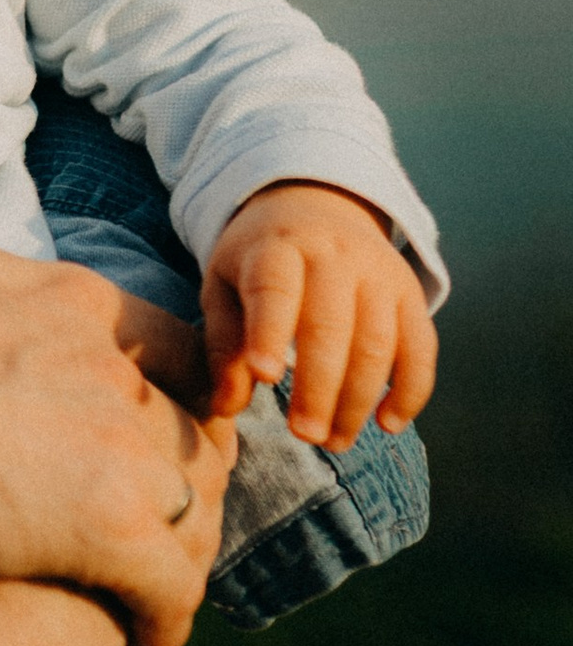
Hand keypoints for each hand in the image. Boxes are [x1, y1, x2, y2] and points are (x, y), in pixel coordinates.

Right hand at [0, 150, 230, 645]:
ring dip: (173, 547)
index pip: (165, 345)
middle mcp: (110, 368)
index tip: (121, 430)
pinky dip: (164, 619)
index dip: (153, 391)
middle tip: (140, 513)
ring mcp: (116, 451)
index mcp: (67, 299)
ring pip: (191, 508)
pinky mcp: (107, 536)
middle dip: (172, 471)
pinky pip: (173, 590)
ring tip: (142, 584)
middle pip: (188, 427)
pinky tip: (138, 641)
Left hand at [202, 179, 436, 448]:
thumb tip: (227, 406)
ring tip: (335, 441)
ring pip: (378, 341)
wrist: (315, 204)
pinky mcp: (410, 293)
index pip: (274, 290)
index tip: (265, 377)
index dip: (270, 333)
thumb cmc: (258, 260)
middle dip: (320, 387)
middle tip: (305, 435)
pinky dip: (410, 390)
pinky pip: (421, 346)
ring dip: (360, 399)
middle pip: (332, 325)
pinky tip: (388, 424)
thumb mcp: (223, 285)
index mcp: (276, 248)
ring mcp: (378, 273)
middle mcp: (332, 255)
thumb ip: (224, 344)